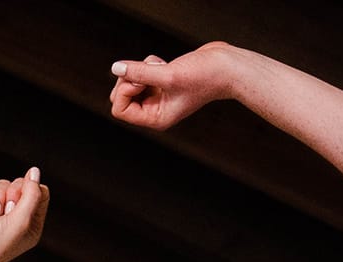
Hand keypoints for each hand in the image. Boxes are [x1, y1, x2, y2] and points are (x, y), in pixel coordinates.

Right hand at [0, 168, 48, 261]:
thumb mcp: (22, 219)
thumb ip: (32, 193)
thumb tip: (34, 171)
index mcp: (32, 225)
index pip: (40, 193)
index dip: (31, 188)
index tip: (21, 198)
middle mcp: (17, 221)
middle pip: (20, 186)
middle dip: (11, 193)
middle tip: (6, 211)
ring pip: (2, 187)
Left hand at [108, 44, 242, 132]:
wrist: (227, 67)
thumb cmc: (204, 76)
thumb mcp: (168, 74)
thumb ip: (139, 72)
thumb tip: (115, 67)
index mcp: (156, 119)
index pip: (120, 110)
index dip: (124, 90)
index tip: (139, 79)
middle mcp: (156, 110)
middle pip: (121, 97)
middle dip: (129, 79)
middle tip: (146, 70)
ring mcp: (159, 96)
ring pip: (130, 82)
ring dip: (140, 69)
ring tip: (161, 66)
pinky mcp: (163, 82)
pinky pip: (141, 72)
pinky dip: (148, 64)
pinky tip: (164, 62)